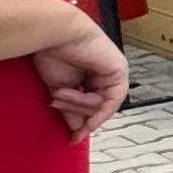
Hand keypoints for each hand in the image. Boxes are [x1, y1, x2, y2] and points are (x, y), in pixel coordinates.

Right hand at [32, 23, 130, 140]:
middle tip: (55, 101)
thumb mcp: (60, 89)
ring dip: (78, 104)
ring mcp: (115, 73)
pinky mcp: (119, 71)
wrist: (54, 34)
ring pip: (102, 106)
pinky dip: (96, 108)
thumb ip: (72, 110)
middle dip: (76, 110)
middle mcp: (106, 75)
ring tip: (60, 92)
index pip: (94, 108)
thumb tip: (76, 130)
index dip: (84, 124)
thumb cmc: (53, 53)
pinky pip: (112, 100)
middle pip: (98, 108)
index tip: (73, 138)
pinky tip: (78, 103)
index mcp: (92, 78)